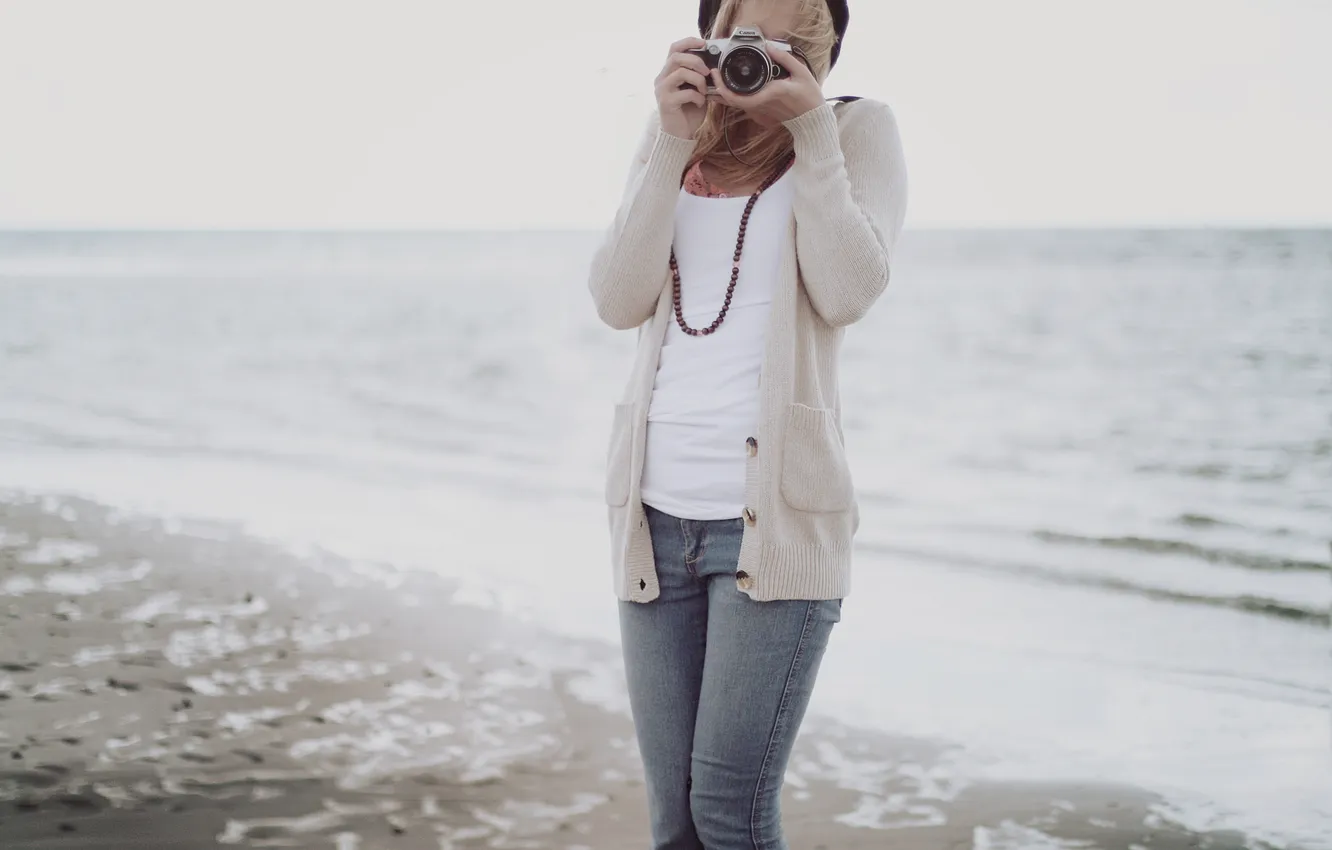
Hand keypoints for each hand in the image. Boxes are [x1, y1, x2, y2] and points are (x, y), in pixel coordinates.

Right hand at [655, 37, 712, 139]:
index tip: (704, 43)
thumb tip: (714, 64)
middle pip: (676, 57)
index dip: (688, 42)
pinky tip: (700, 103)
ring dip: (698, 79)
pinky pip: (685, 92)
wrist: (680, 135)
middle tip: (707, 71)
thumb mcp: (696, 89)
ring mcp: (662, 90)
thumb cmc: (688, 112)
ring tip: (704, 90)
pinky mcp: (666, 102)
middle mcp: (661, 79)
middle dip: (696, 60)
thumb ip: (699, 76)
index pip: (674, 48)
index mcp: (668, 72)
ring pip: (680, 72)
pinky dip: (697, 96)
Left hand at [708, 46, 823, 124]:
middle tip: (713, 73)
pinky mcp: (761, 114)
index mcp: (770, 93)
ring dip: (724, 94)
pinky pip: (743, 106)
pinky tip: (730, 88)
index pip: (739, 96)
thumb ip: (785, 58)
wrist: (812, 120)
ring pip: (736, 105)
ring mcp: (760, 111)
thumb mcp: (801, 73)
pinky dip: (734, 98)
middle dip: (718, 88)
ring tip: (718, 79)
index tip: (716, 73)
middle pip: (732, 101)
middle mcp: (762, 104)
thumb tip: (770, 46)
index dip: (723, 87)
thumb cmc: (809, 97)